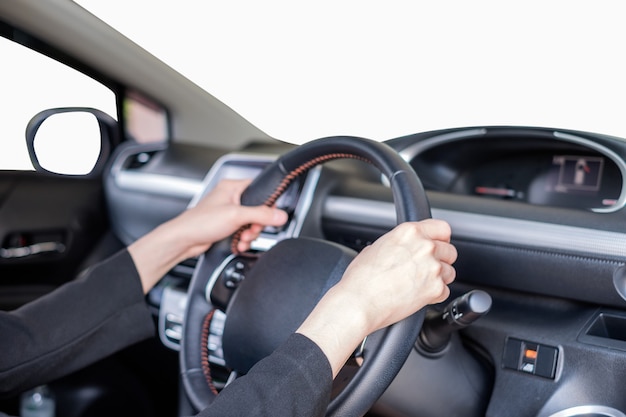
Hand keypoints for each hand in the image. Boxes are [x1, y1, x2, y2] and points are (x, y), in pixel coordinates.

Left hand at [171, 179, 287, 257]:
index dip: (267, 204)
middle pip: (258, 210)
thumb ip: (261, 215)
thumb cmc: (200, 222)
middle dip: (256, 225)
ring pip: (251, 223)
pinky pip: (243, 232)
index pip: (260, 190)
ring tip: (242, 238)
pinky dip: (243, 239)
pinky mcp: (226, 226)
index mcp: (232, 187)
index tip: (269, 215)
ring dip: (250, 234)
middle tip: (250, 230)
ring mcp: (228, 213)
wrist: (184, 240)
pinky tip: (238, 243)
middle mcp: (230, 198)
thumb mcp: (236, 216)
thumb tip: (280, 215)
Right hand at [296, 219, 456, 376]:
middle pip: (450, 250)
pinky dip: (434, 296)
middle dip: (440, 260)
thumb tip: (401, 249)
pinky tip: (417, 296)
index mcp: (409, 232)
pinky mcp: (435, 289)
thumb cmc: (360, 279)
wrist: (358, 302)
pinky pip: (444, 291)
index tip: (438, 244)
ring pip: (450, 272)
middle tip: (425, 269)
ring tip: (419, 284)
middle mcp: (424, 246)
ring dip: (439, 279)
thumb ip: (396, 244)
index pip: (442, 228)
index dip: (440, 238)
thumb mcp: (375, 248)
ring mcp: (432, 268)